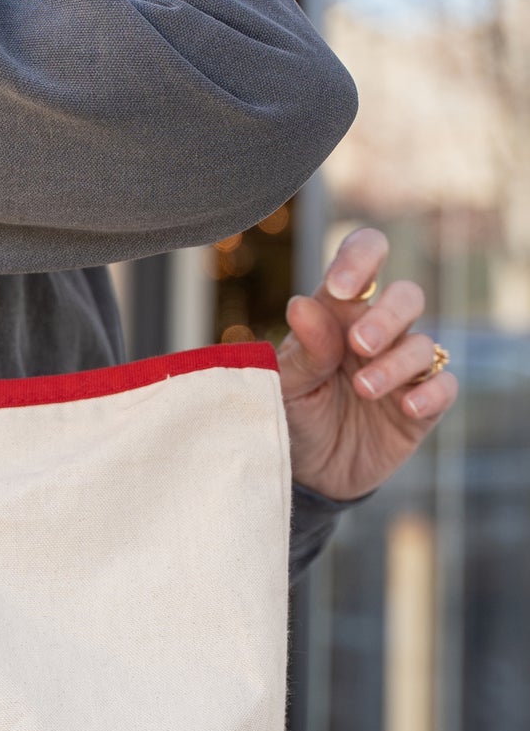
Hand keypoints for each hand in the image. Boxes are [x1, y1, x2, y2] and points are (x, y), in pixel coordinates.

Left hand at [279, 226, 456, 501]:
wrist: (308, 473)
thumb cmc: (293, 415)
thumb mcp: (286, 386)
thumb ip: (301, 350)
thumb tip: (302, 303)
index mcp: (339, 313)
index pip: (363, 259)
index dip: (361, 257)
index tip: (340, 286)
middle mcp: (377, 332)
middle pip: (407, 297)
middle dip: (388, 316)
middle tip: (359, 344)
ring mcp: (403, 368)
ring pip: (422, 345)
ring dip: (395, 364)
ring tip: (362, 389)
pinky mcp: (422, 405)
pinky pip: (444, 385)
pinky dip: (430, 393)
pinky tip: (406, 406)